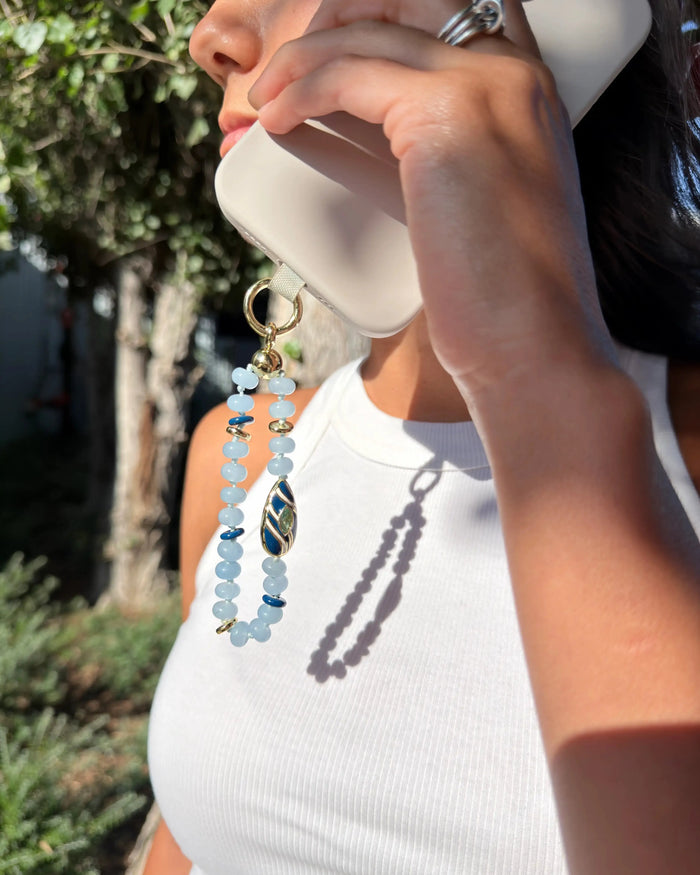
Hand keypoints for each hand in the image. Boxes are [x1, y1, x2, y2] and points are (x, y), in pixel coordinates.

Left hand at [249, 0, 613, 403]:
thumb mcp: (487, 209)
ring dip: (304, 55)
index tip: (333, 55)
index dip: (383, 18)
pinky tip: (275, 117)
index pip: (453, 10)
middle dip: (340, 16)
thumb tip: (383, 162)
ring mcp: (485, 86)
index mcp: (530, 91)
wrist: (537, 347)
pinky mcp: (446, 117)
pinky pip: (349, 75)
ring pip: (372, 29)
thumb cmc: (508, 302)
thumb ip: (453, 166)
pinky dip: (302, 89)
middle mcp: (516, 72)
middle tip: (292, 71)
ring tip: (265, 97)